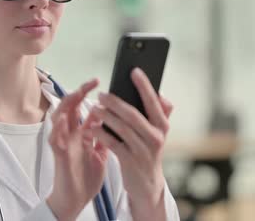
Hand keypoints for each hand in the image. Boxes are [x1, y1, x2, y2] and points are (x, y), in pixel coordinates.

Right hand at [47, 79, 108, 220]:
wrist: (77, 199)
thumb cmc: (86, 177)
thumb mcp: (100, 152)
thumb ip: (104, 135)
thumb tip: (115, 119)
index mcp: (81, 133)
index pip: (84, 109)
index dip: (91, 95)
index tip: (102, 82)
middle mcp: (71, 135)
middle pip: (70, 108)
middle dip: (79, 93)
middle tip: (91, 83)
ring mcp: (63, 143)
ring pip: (58, 118)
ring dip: (66, 106)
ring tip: (76, 94)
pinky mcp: (58, 155)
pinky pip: (54, 138)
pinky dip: (58, 127)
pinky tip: (63, 118)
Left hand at [91, 68, 173, 220]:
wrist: (147, 184)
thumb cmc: (148, 150)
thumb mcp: (157, 132)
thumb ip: (160, 113)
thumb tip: (162, 94)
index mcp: (163, 126)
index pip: (154, 102)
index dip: (144, 85)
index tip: (134, 70)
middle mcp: (156, 137)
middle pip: (133, 115)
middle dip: (116, 102)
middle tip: (102, 94)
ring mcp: (143, 151)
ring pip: (121, 128)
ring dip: (105, 116)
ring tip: (94, 108)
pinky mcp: (130, 162)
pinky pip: (113, 143)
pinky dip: (101, 133)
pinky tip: (91, 127)